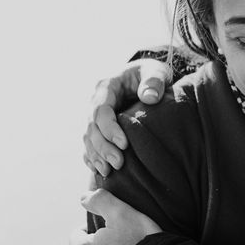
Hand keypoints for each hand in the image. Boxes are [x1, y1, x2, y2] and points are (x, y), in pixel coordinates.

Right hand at [84, 58, 171, 174]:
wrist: (146, 77)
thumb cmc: (151, 74)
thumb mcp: (156, 72)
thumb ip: (154, 81)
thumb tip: (149, 97)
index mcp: (106, 86)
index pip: (101, 110)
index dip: (109, 129)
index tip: (124, 144)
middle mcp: (95, 102)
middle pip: (91, 128)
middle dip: (103, 148)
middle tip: (118, 164)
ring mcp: (95, 116)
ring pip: (88, 139)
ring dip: (96, 156)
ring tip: (108, 172)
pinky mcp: (99, 128)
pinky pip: (90, 145)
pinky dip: (93, 158)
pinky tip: (100, 172)